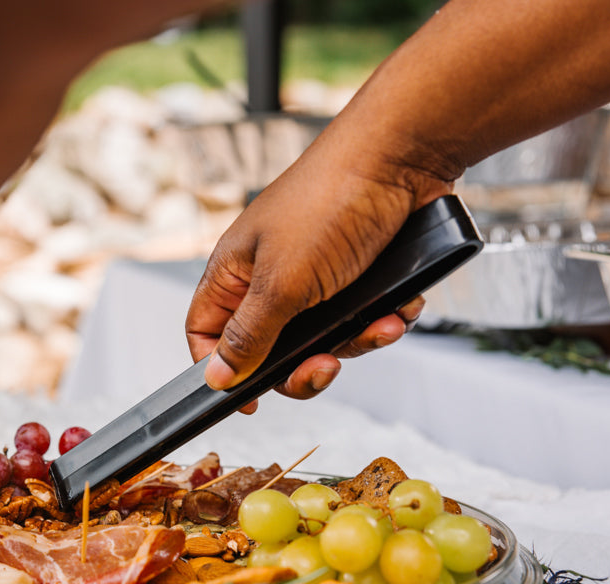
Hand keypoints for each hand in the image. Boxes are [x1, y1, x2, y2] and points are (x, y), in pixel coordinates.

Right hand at [184, 127, 450, 404]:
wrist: (403, 157)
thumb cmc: (330, 202)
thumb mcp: (281, 283)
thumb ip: (248, 337)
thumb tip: (215, 378)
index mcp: (234, 273)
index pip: (206, 335)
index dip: (221, 371)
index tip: (249, 400)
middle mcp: (269, 276)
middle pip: (270, 349)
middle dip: (304, 365)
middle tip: (327, 366)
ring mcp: (315, 276)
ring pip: (324, 338)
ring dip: (355, 340)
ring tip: (380, 324)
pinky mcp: (357, 274)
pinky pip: (362, 318)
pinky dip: (382, 318)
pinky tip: (398, 306)